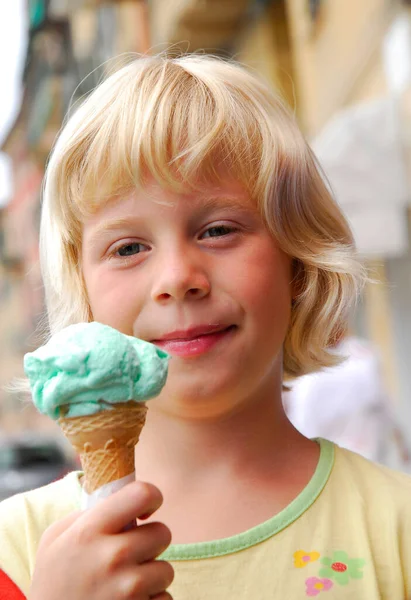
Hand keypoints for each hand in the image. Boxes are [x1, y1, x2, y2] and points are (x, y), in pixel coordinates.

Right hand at [29, 482, 173, 599]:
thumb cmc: (53, 584)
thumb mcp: (54, 541)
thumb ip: (86, 515)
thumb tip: (118, 497)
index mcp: (90, 531)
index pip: (142, 493)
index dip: (151, 497)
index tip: (145, 512)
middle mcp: (113, 556)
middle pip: (163, 532)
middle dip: (150, 543)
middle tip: (130, 555)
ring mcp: (128, 588)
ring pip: (166, 569)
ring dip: (151, 577)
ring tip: (124, 585)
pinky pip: (165, 598)